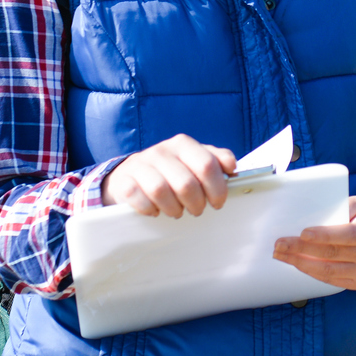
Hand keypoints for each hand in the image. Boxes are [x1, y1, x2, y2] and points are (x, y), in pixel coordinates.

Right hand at [101, 135, 236, 217]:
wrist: (129, 174)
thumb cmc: (170, 170)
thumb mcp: (193, 160)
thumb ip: (215, 159)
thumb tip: (232, 166)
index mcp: (182, 144)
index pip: (207, 165)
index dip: (217, 188)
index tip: (218, 202)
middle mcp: (161, 151)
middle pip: (186, 183)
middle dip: (196, 203)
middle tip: (197, 210)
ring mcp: (140, 165)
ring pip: (161, 191)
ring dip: (174, 208)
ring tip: (177, 212)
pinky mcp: (124, 182)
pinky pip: (138, 199)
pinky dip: (150, 209)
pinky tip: (155, 211)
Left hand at [273, 196, 355, 290]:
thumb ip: (337, 209)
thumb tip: (306, 215)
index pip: (348, 235)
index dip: (325, 235)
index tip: (302, 233)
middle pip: (333, 254)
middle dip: (302, 250)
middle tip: (280, 244)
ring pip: (329, 271)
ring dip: (301, 263)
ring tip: (281, 255)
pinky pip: (331, 280)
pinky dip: (311, 271)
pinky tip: (297, 263)